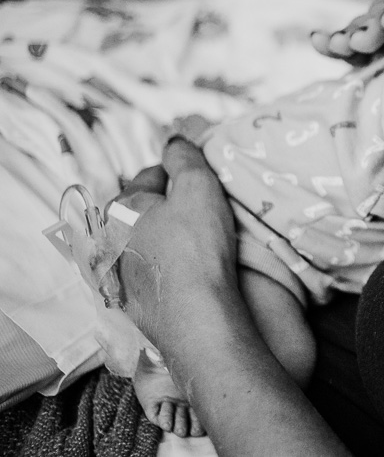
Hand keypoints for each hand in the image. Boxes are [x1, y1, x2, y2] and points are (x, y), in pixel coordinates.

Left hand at [109, 138, 236, 347]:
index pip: (151, 175)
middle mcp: (108, 240)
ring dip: (164, 238)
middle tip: (202, 212)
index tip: (202, 182)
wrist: (196, 317)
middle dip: (167, 206)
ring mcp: (116, 275)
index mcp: (120, 207)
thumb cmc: (197, 248)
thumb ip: (185, 156)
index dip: (180, 174)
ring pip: (143, 242)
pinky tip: (186, 272)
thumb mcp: (199, 186)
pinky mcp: (130, 304)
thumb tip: (173, 140)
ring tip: (196, 243)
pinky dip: (164, 268)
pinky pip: (148, 273)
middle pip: (143, 210)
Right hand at [311, 0, 383, 65]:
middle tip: (364, 39)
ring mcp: (380, 35)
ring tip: (339, 45)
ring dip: (348, 37)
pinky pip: (345, 48)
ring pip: (360, 31)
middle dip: (372, 28)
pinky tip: (317, 41)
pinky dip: (329, 44)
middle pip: (382, 18)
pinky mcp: (364, 54)